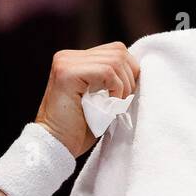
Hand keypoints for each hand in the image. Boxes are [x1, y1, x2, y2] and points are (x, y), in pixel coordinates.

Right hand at [35, 41, 139, 157]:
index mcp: (76, 60)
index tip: (126, 96)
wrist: (57, 145)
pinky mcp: (67, 73)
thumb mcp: (101, 99)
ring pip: (115, 60)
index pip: (116, 50)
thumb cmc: (79, 129)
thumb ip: (112, 81)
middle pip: (119, 51)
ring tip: (114, 106)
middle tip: (121, 103)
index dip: (129, 72)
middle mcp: (68, 56)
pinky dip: (116, 89)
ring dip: (123, 86)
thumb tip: (138, 72)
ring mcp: (66, 62)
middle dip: (129, 79)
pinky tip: (109, 106)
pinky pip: (107, 71)